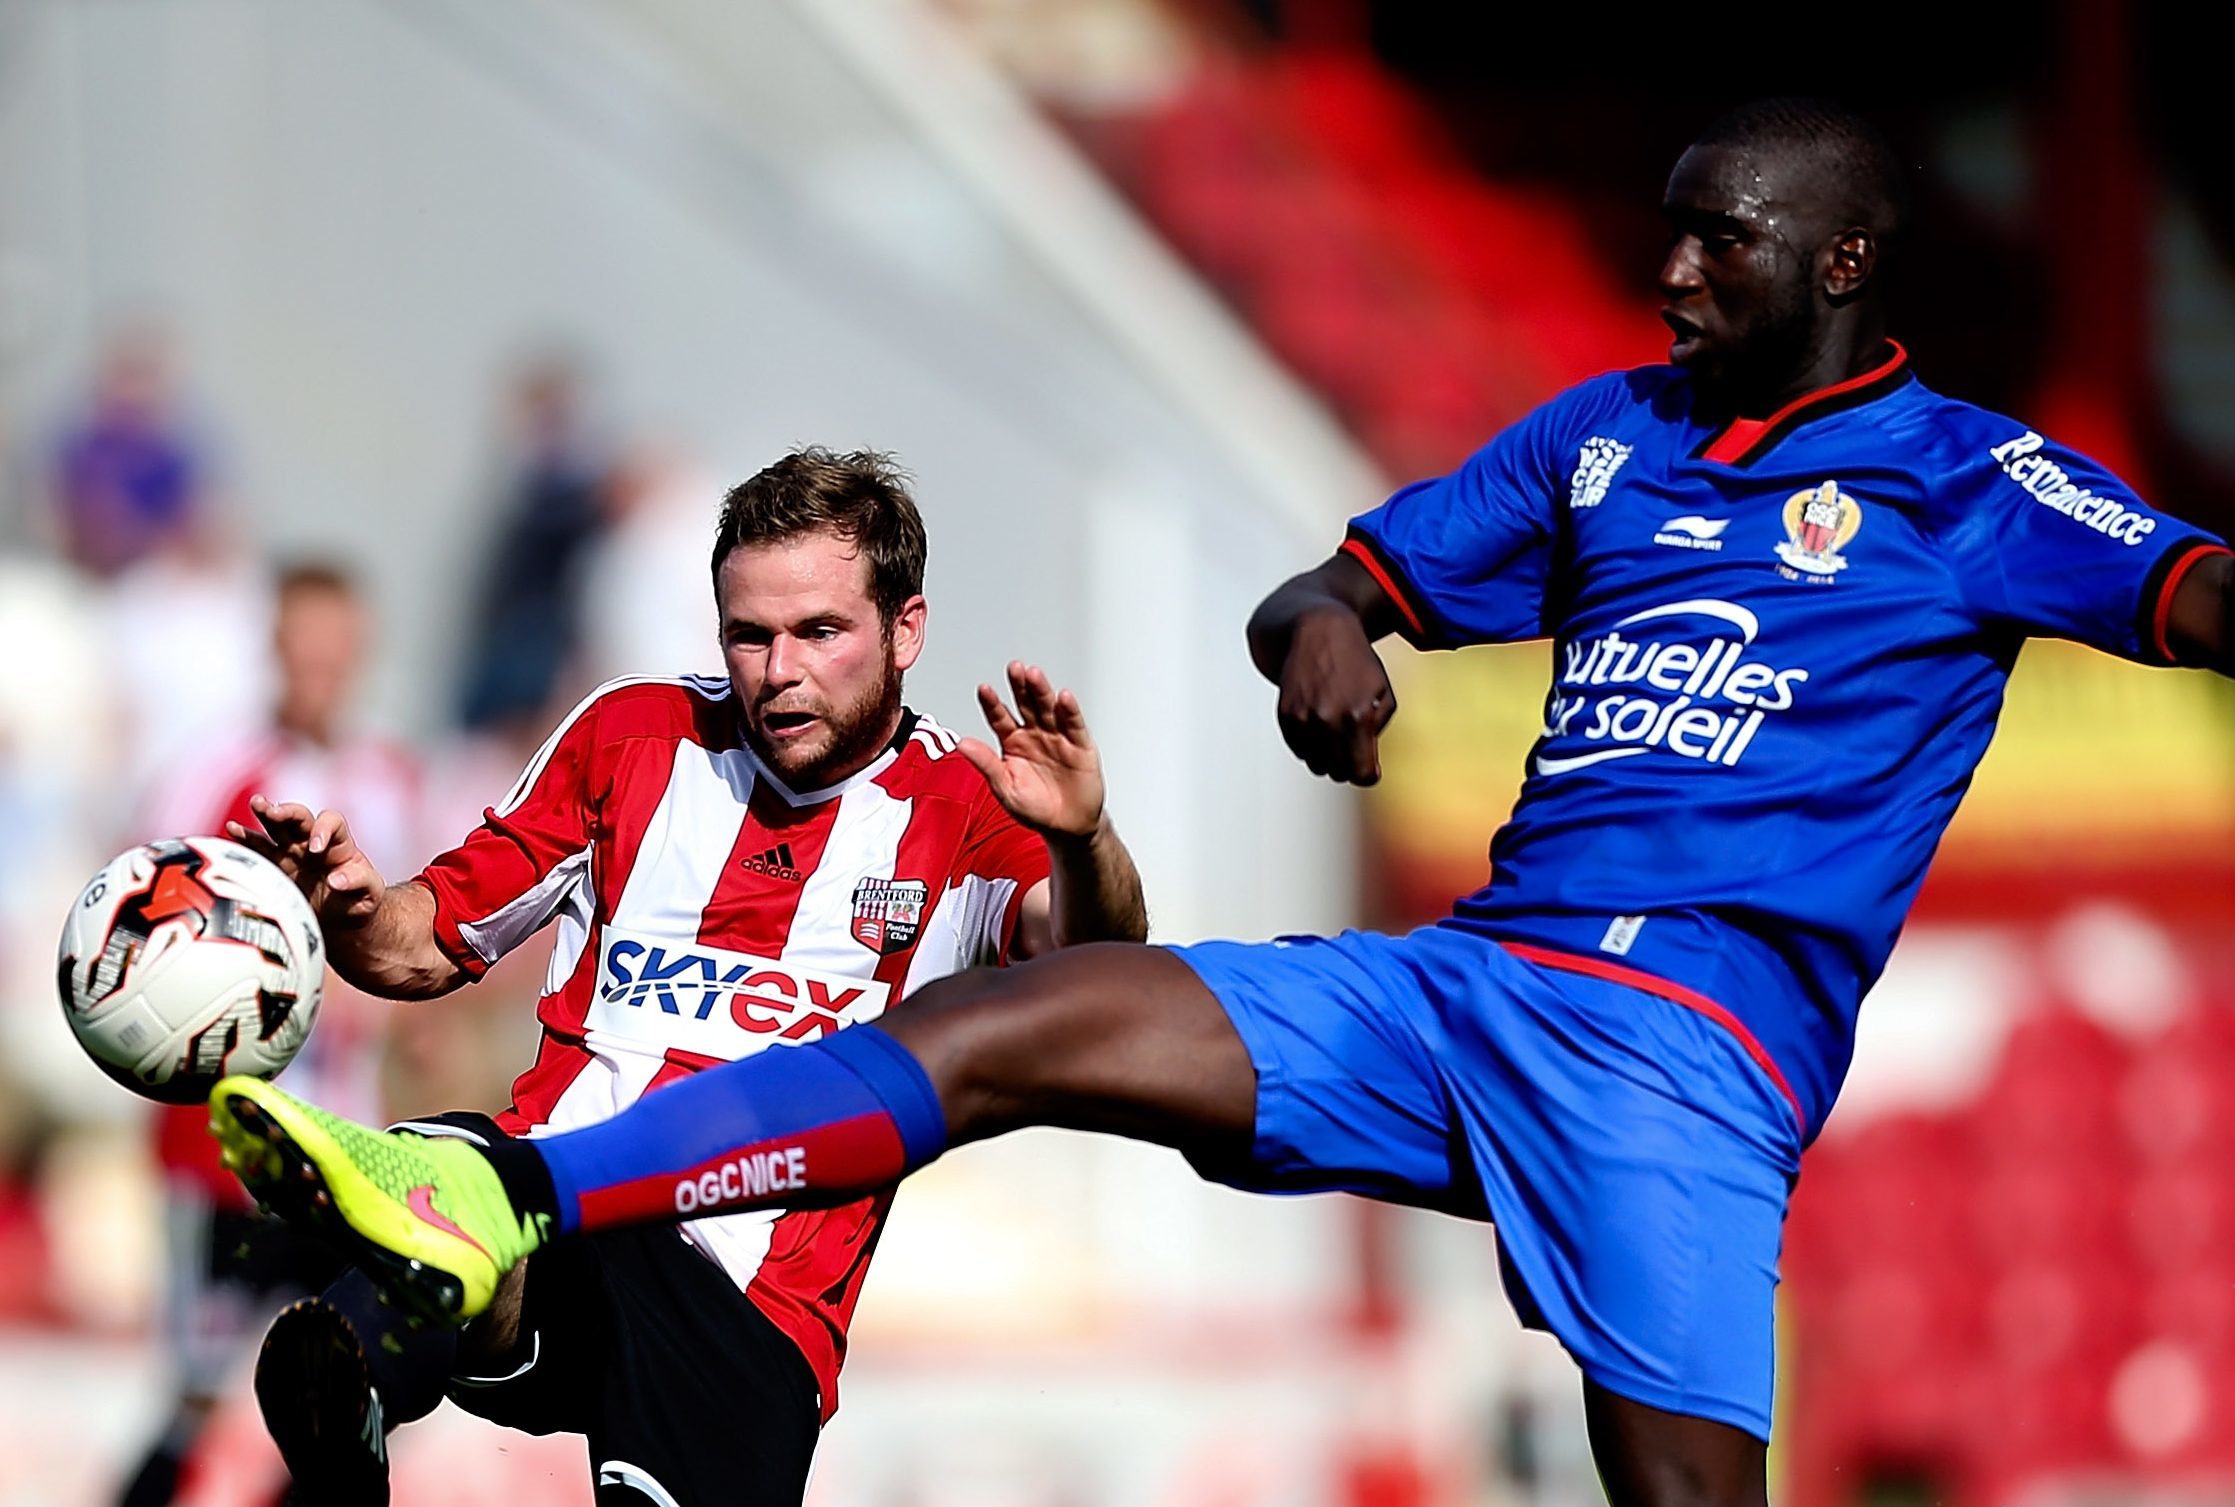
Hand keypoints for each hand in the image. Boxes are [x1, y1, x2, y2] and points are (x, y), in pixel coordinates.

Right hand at [226, 795, 387, 927]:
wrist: (342, 918)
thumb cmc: (360, 901)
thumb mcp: (371, 893)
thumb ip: (361, 882)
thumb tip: (336, 880)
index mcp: (339, 845)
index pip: (332, 822)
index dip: (323, 830)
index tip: (315, 849)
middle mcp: (313, 842)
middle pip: (300, 817)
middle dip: (287, 811)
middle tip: (274, 811)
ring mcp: (291, 852)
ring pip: (276, 827)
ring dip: (265, 814)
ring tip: (256, 803)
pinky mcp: (274, 867)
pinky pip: (257, 848)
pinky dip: (245, 839)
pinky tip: (232, 829)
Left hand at [958, 662, 1104, 839]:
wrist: (1067, 827)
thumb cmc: (1034, 808)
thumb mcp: (1004, 787)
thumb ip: (985, 763)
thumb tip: (961, 743)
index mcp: (1012, 742)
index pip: (999, 717)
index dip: (992, 703)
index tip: (984, 689)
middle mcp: (1034, 734)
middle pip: (1025, 704)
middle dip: (1019, 686)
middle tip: (1014, 668)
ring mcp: (1057, 737)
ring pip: (1048, 709)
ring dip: (1042, 691)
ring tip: (1034, 675)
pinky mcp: (1080, 746)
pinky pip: (1074, 725)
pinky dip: (1069, 711)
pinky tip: (1064, 697)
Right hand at [1276, 607, 1396, 784]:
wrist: (1319, 631)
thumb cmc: (1357, 663)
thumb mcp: (1383, 691)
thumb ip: (1378, 729)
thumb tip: (1365, 762)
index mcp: (1358, 716)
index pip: (1362, 774)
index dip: (1368, 774)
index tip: (1370, 768)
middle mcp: (1328, 719)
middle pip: (1338, 774)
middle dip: (1347, 766)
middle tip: (1352, 747)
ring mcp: (1303, 718)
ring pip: (1316, 765)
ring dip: (1328, 757)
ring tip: (1335, 732)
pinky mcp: (1285, 715)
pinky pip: (1298, 750)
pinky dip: (1309, 744)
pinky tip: (1317, 722)